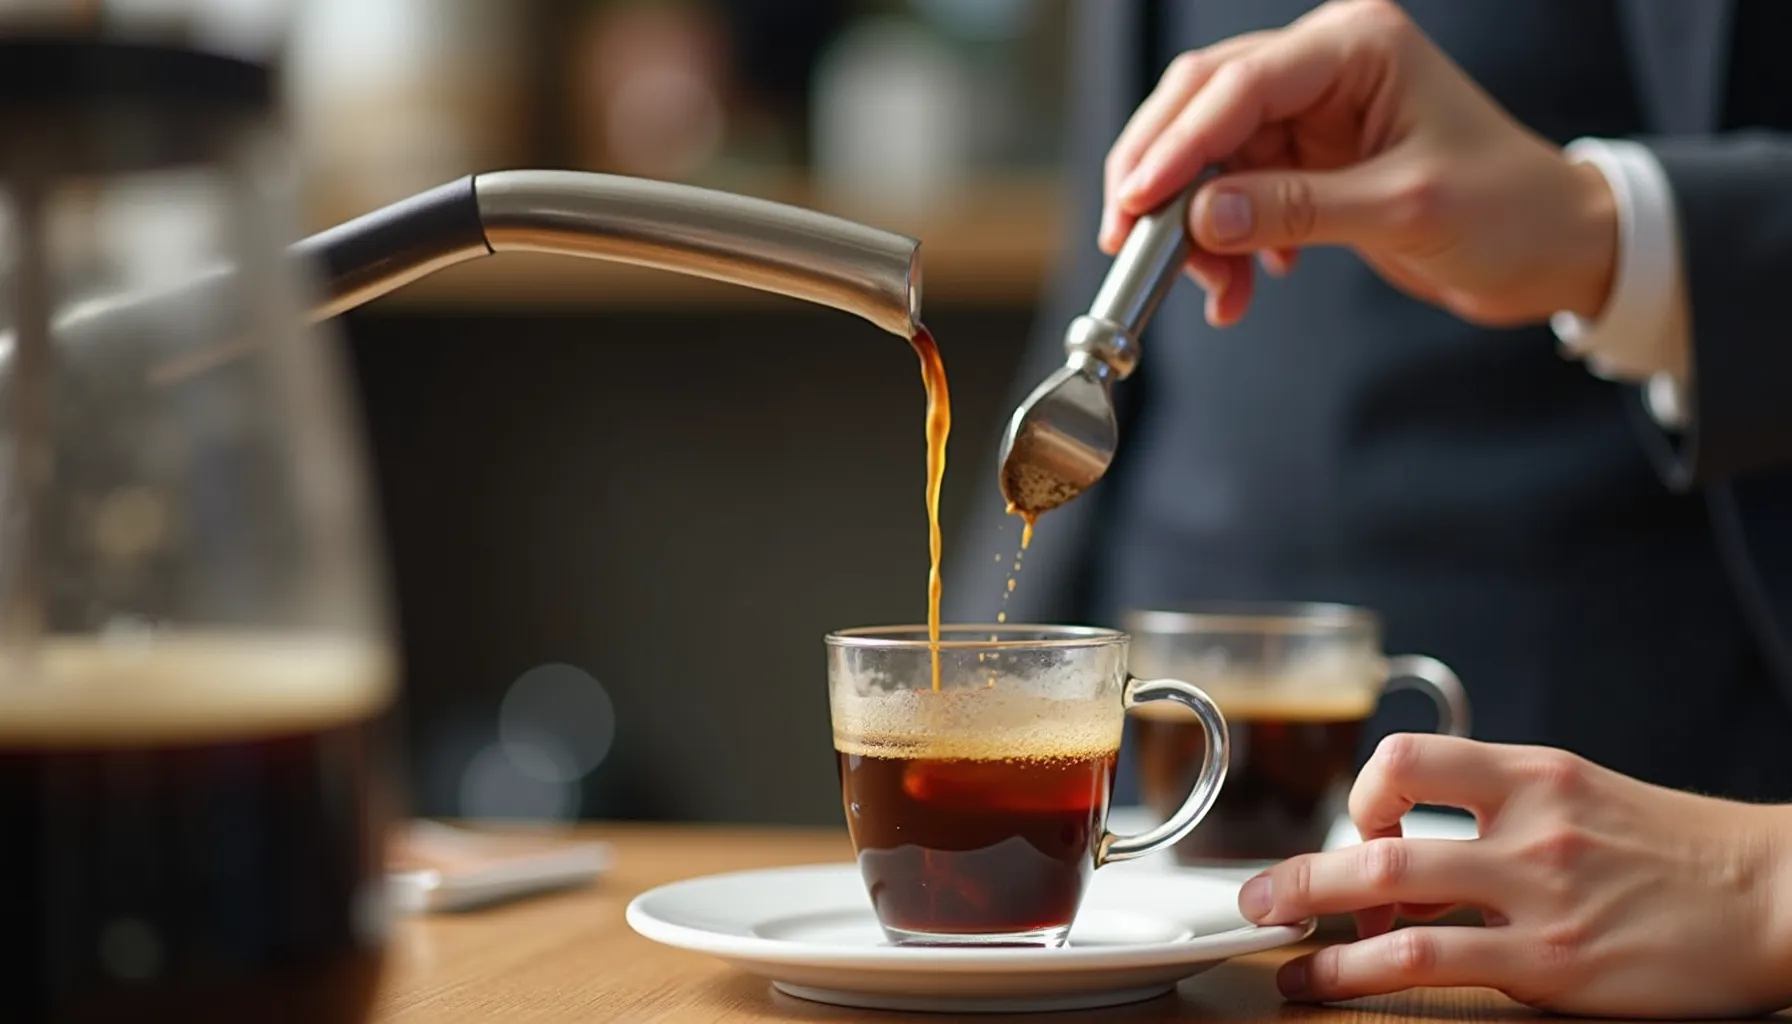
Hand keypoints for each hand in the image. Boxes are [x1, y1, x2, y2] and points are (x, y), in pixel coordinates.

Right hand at [1102, 0, 1616, 328]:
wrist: (1553, 248)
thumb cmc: (1508, 210)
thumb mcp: (1402, 210)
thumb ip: (1296, 209)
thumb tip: (1202, 219)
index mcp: (1356, 45)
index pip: (1237, 85)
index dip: (1175, 146)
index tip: (1135, 204)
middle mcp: (1325, 65)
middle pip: (1202, 104)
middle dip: (1161, 177)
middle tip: (1128, 239)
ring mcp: (1312, 112)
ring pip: (1211, 157)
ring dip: (1196, 229)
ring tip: (1214, 291)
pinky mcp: (1307, 159)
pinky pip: (1235, 193)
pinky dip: (1225, 243)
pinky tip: (1244, 285)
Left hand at [1237, 733, 1791, 1016]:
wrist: (1778, 895)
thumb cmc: (1680, 853)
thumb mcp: (1585, 799)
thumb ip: (1500, 815)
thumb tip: (1415, 854)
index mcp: (1533, 773)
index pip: (1407, 757)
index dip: (1357, 793)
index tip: (1351, 830)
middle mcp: (1528, 823)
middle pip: (1379, 830)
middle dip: (1300, 867)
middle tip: (1255, 893)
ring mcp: (1539, 893)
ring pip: (1390, 895)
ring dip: (1313, 919)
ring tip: (1272, 942)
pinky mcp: (1555, 964)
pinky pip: (1431, 961)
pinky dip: (1359, 974)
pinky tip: (1328, 986)